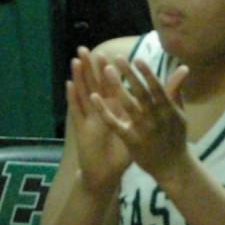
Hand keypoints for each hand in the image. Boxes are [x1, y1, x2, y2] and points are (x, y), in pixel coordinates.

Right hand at [65, 48, 131, 191]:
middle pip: (93, 86)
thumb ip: (145, 118)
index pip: (110, 87)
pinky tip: (68, 84)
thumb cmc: (120, 155)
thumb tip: (156, 104)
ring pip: (82, 94)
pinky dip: (72, 98)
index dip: (108, 71)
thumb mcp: (135, 134)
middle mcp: (98, 112)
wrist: (105, 175)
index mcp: (113, 112)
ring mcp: (88, 119)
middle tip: (86, 49)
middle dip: (89, 68)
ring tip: (75, 60)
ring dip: (78, 77)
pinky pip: (76, 111)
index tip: (109, 54)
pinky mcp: (81, 129)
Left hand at [95, 57, 191, 184]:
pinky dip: (104, 111)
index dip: (147, 73)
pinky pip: (115, 124)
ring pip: (128, 106)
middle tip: (117, 57)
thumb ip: (176, 92)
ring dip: (117, 87)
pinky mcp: (131, 140)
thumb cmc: (175, 138)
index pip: (157, 88)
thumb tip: (183, 68)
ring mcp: (143, 130)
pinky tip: (94, 97)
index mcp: (168, 110)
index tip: (137, 58)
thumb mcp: (179, 115)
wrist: (173, 168)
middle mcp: (156, 118)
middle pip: (142, 93)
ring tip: (106, 70)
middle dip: (130, 74)